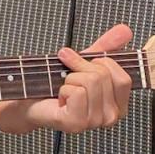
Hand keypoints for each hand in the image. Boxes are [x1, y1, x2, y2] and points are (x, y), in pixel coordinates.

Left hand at [0, 24, 132, 134]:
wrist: (29, 101)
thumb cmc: (56, 84)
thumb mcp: (84, 62)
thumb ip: (106, 46)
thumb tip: (124, 30)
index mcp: (118, 104)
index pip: (123, 78)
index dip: (102, 63)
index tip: (88, 63)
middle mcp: (110, 116)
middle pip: (102, 76)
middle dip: (80, 67)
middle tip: (68, 75)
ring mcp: (94, 122)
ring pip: (90, 82)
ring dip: (69, 78)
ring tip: (64, 88)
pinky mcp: (77, 123)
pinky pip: (77, 92)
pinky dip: (63, 89)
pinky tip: (59, 98)